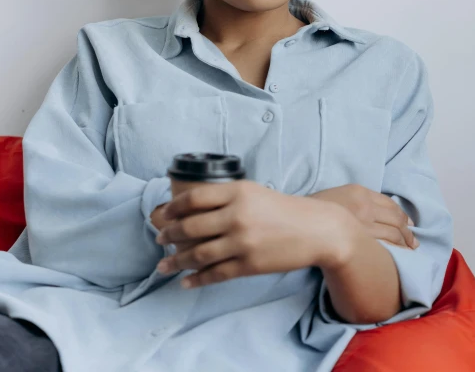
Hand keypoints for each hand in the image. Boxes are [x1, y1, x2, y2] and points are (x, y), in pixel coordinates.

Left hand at [154, 180, 358, 288]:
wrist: (315, 229)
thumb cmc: (282, 209)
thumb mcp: (253, 192)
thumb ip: (225, 198)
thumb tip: (191, 209)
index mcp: (237, 192)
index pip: (194, 198)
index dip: (173, 207)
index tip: (162, 213)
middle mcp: (237, 215)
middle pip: (191, 227)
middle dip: (169, 235)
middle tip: (159, 239)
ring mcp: (243, 242)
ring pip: (198, 254)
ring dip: (176, 261)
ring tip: (163, 265)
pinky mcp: (249, 265)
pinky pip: (215, 274)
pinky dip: (196, 279)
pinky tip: (185, 281)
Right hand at [308, 184, 418, 249]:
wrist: (303, 223)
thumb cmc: (312, 210)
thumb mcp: (334, 196)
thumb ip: (352, 202)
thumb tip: (366, 214)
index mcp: (358, 192)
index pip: (388, 203)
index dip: (402, 214)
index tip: (409, 224)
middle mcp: (366, 206)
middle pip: (395, 218)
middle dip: (407, 231)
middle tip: (413, 242)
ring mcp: (365, 224)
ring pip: (394, 234)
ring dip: (405, 243)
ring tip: (410, 251)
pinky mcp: (363, 241)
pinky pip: (386, 246)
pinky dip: (396, 251)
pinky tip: (400, 257)